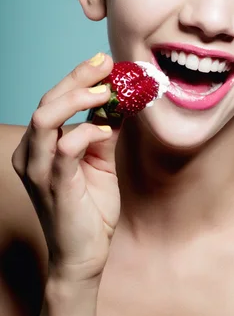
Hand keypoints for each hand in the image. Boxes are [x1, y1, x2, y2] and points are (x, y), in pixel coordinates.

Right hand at [12, 53, 121, 284]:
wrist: (85, 254)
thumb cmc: (90, 209)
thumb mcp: (101, 162)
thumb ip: (105, 132)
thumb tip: (121, 102)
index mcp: (40, 146)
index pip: (53, 101)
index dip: (78, 78)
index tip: (104, 62)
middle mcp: (31, 154)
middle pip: (46, 102)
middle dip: (78, 78)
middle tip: (106, 66)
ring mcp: (39, 170)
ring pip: (45, 118)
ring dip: (76, 98)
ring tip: (106, 93)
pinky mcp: (54, 186)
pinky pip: (64, 149)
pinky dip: (86, 133)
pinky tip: (106, 131)